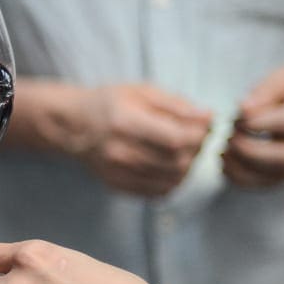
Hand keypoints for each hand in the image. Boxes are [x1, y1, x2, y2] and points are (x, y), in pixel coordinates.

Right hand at [59, 83, 211, 196]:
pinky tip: (170, 163)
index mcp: (125, 122)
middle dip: (197, 148)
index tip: (206, 123)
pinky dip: (174, 179)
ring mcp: (117, 173)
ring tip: (184, 147)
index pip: (176, 139)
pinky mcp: (119, 186)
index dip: (200, 133)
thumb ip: (177, 105)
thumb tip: (208, 119)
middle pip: (177, 161)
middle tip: (196, 134)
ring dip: (189, 164)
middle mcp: (119, 152)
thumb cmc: (110, 103)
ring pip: (173, 179)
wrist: (74, 126)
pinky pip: (160, 191)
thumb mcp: (142, 92)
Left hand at [223, 59, 283, 187]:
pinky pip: (270, 182)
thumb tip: (244, 110)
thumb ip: (264, 93)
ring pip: (277, 174)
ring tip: (224, 151)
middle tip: (229, 138)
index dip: (259, 123)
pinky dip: (245, 177)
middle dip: (250, 151)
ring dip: (244, 167)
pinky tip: (227, 165)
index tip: (237, 118)